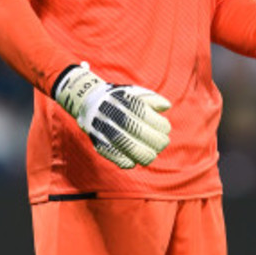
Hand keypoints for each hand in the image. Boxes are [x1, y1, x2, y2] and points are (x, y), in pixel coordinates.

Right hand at [53, 63, 170, 167]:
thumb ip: (152, 99)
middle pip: (140, 132)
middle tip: (162, 144)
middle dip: (157, 142)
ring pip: (129, 147)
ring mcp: (105, 129)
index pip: (149, 117)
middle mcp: (115, 114)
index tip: (165, 129)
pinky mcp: (98, 142)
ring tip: (151, 155)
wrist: (89, 102)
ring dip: (145, 155)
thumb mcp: (135, 93)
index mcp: (125, 102)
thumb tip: (166, 106)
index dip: (162, 126)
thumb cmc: (120, 99)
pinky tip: (134, 161)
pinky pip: (115, 157)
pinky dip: (127, 162)